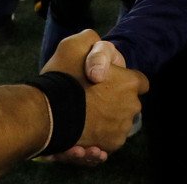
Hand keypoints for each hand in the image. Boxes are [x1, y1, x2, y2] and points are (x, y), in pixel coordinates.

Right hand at [41, 30, 146, 159]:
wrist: (47, 113)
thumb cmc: (62, 76)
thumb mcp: (74, 44)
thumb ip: (91, 41)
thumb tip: (98, 49)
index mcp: (130, 82)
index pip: (139, 82)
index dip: (123, 80)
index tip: (107, 82)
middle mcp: (132, 106)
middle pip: (128, 103)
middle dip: (115, 101)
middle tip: (91, 98)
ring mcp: (122, 128)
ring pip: (118, 122)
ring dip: (106, 119)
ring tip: (84, 115)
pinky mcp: (110, 145)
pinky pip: (108, 140)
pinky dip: (99, 136)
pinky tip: (83, 130)